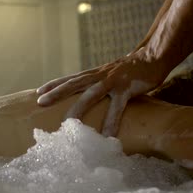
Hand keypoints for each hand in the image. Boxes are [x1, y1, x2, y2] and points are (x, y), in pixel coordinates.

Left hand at [36, 48, 169, 136]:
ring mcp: (112, 81)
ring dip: (78, 109)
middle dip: (56, 93)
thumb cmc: (131, 70)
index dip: (54, 84)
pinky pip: (117, 108)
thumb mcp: (111, 76)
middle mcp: (99, 76)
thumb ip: (100, 85)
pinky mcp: (126, 88)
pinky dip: (111, 122)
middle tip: (40, 102)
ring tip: (68, 124)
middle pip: (73, 84)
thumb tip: (90, 99)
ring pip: (90, 95)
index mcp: (95, 74)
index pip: (70, 78)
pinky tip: (107, 136)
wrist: (153, 56)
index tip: (38, 92)